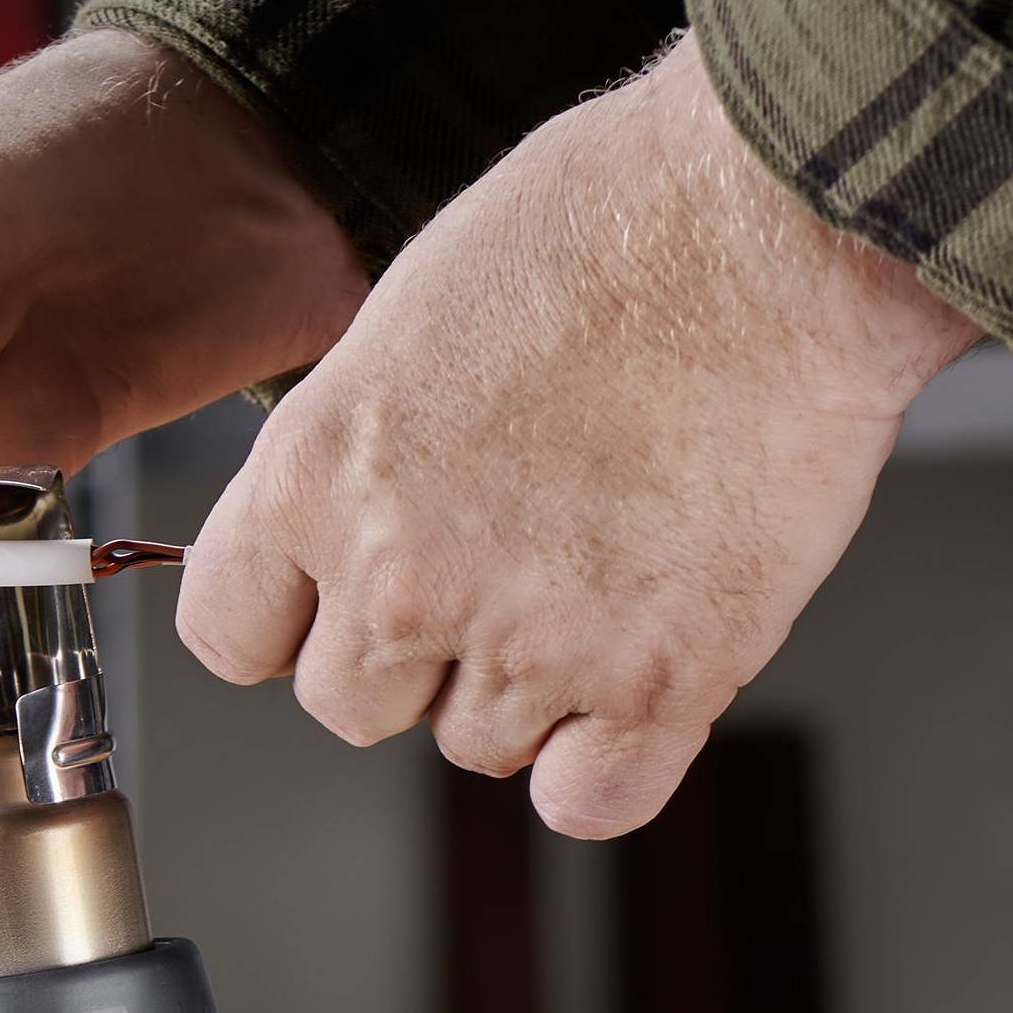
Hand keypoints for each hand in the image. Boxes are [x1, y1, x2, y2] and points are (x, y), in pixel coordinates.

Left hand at [177, 33, 982, 834]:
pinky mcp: (659, 682)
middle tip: (500, 559)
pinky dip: (606, 763)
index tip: (337, 595)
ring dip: (524, 688)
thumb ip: (360, 454)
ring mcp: (530, 643)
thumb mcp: (410, 315)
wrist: (779, 211)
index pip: (233, 635)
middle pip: (350, 707)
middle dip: (410, 655)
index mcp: (319, 477)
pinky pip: (587, 802)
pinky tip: (634, 682)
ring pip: (477, 746)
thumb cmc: (610, 221)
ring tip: (600, 564)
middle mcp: (404, 579)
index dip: (291, 618)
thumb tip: (353, 531)